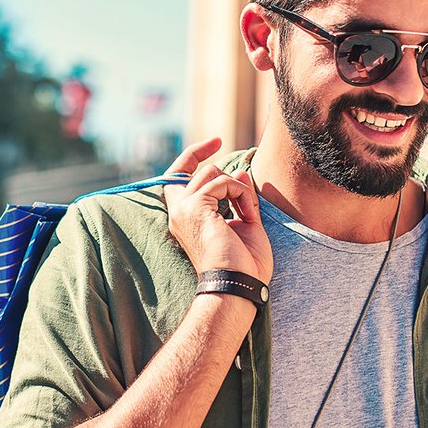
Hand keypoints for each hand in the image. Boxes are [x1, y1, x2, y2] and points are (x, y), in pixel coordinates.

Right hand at [164, 138, 272, 283]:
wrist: (238, 286)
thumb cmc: (244, 265)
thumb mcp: (245, 224)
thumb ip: (240, 197)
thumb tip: (240, 172)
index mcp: (186, 218)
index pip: (178, 175)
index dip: (194, 154)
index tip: (216, 141)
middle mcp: (178, 212)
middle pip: (197, 168)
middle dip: (228, 176)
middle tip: (248, 200)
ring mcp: (183, 209)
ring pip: (212, 171)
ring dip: (239, 188)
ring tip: (250, 215)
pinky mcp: (194, 207)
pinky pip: (223, 181)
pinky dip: (242, 194)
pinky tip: (249, 216)